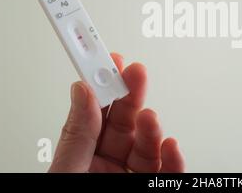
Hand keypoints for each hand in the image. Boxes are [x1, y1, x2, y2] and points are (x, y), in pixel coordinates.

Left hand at [49, 53, 184, 172]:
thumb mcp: (68, 171)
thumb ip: (77, 136)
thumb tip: (82, 92)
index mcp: (83, 157)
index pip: (95, 114)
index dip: (103, 85)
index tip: (108, 60)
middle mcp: (108, 164)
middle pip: (125, 122)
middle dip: (132, 94)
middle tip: (136, 71)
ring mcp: (131, 175)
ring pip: (148, 144)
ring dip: (152, 126)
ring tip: (150, 115)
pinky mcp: (153, 185)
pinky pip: (168, 170)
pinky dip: (174, 158)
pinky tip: (170, 145)